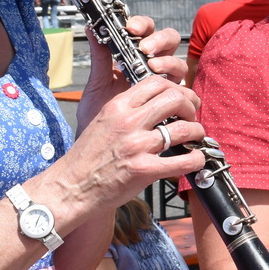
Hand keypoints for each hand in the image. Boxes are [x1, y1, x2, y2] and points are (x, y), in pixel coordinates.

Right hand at [48, 75, 205, 215]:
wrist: (71, 187)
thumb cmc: (87, 157)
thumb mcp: (102, 121)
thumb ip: (126, 110)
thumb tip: (153, 104)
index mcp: (118, 107)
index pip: (155, 82)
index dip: (176, 88)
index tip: (181, 98)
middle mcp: (129, 122)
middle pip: (174, 98)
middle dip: (190, 105)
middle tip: (191, 116)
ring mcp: (137, 145)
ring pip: (184, 128)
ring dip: (197, 132)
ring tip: (195, 137)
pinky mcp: (144, 170)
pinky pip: (183, 161)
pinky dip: (196, 160)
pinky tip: (195, 160)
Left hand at [79, 14, 188, 134]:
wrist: (101, 147)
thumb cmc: (99, 113)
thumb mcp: (97, 84)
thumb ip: (100, 58)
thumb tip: (90, 29)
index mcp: (136, 56)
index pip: (147, 31)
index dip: (143, 25)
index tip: (130, 30)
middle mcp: (154, 67)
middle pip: (170, 41)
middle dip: (160, 40)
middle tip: (146, 49)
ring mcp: (166, 85)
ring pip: (179, 63)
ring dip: (169, 62)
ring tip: (154, 68)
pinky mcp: (173, 104)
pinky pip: (184, 92)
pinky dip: (179, 89)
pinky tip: (167, 92)